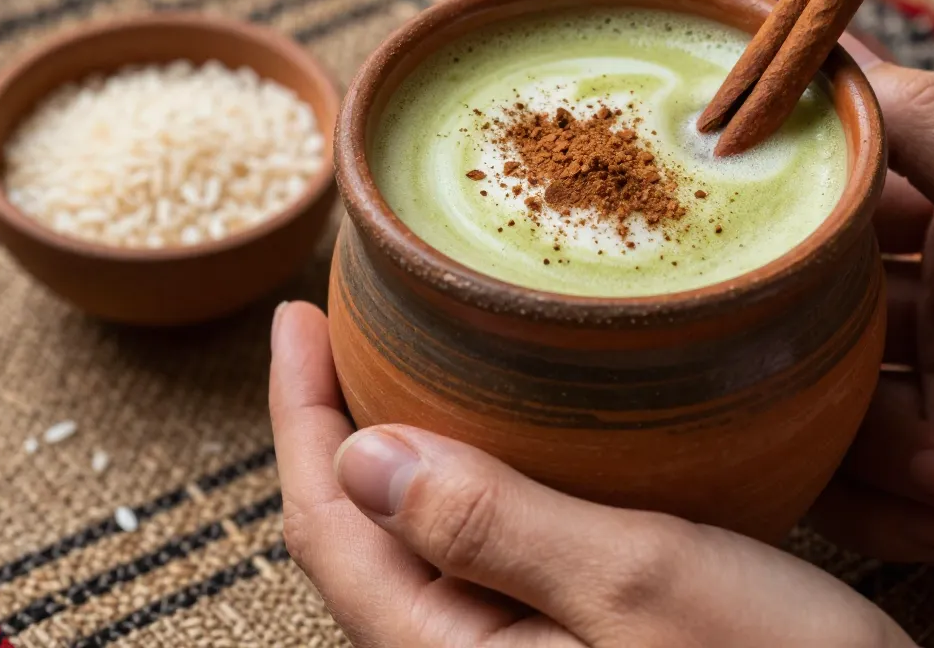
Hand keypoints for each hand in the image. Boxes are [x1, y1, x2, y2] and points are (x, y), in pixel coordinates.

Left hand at [269, 301, 914, 647]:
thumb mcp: (636, 582)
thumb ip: (490, 522)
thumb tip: (361, 455)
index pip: (327, 528)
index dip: (298, 416)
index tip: (297, 318)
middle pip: (356, 531)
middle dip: (334, 422)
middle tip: (337, 323)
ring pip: (417, 534)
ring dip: (399, 439)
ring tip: (400, 354)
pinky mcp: (565, 635)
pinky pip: (479, 541)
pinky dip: (467, 470)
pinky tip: (498, 423)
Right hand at [812, 56, 933, 641]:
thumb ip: (933, 124)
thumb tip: (832, 54)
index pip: (853, 189)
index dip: (789, 191)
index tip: (718, 194)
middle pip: (817, 302)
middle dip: (803, 335)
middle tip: (789, 350)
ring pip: (824, 401)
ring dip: (867, 439)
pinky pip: (854, 492)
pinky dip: (887, 507)